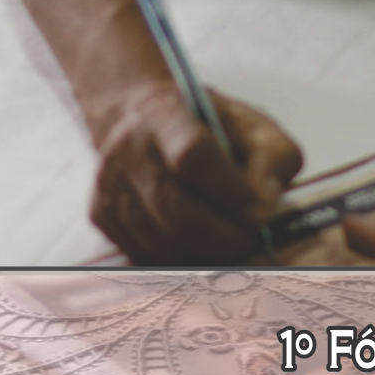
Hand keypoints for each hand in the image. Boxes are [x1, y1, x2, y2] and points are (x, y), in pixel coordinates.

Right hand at [91, 84, 302, 264]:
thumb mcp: (250, 124)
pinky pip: (145, 256)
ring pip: (161, 241)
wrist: (142, 118)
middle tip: (254, 243)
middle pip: (174, 208)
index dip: (231, 192)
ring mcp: (109, 184)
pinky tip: (201, 247)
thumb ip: (272, 158)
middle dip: (223, 237)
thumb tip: (266, 207)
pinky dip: (181, 260)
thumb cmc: (206, 124)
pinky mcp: (101, 215)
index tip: (262, 216)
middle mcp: (127, 148)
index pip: (192, 154)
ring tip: (231, 245)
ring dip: (205, 254)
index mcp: (165, 114)